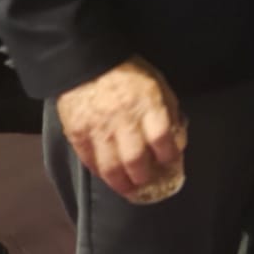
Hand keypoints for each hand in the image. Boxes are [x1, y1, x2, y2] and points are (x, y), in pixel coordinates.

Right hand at [55, 58, 186, 202]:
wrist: (88, 62)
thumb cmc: (130, 72)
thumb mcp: (158, 84)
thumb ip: (169, 111)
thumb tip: (176, 140)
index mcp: (148, 103)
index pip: (162, 138)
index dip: (168, 155)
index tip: (171, 163)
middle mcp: (123, 119)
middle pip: (135, 158)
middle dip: (144, 177)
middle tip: (148, 184)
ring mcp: (98, 128)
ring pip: (110, 167)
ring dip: (121, 183)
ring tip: (129, 190)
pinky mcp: (77, 134)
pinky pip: (89, 161)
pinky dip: (100, 173)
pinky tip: (108, 177)